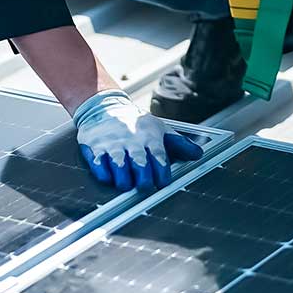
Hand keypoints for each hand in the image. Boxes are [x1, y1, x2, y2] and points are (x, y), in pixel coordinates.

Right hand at [72, 90, 203, 190]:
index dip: (162, 170)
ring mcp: (112, 145)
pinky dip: (102, 171)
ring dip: (122, 176)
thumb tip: (198, 154)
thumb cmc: (135, 123)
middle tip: (144, 186)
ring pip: (118, 163)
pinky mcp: (95, 148)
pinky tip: (107, 178)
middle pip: (139, 161)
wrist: (105, 107)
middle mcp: (131, 142)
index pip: (159, 156)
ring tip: (126, 185)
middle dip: (142, 176)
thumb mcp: (160, 128)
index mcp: (149, 138)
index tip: (163, 182)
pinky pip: (98, 162)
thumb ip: (180, 144)